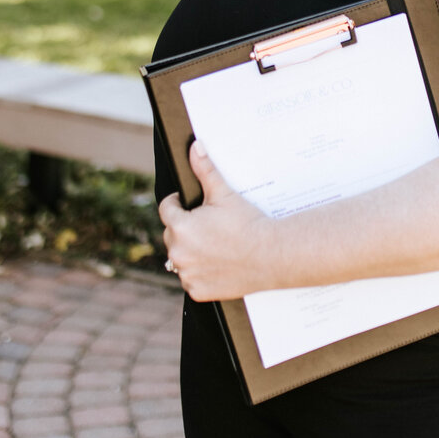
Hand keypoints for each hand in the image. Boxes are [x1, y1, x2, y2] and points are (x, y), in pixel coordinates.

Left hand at [159, 140, 268, 300]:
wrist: (272, 255)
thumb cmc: (248, 223)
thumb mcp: (224, 194)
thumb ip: (204, 169)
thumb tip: (195, 146)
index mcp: (179, 226)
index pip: (166, 209)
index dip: (177, 203)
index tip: (187, 202)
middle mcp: (177, 253)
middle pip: (172, 235)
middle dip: (184, 228)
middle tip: (208, 225)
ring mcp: (186, 274)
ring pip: (180, 258)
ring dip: (189, 251)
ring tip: (213, 244)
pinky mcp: (197, 291)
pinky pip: (191, 279)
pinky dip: (199, 273)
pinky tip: (217, 264)